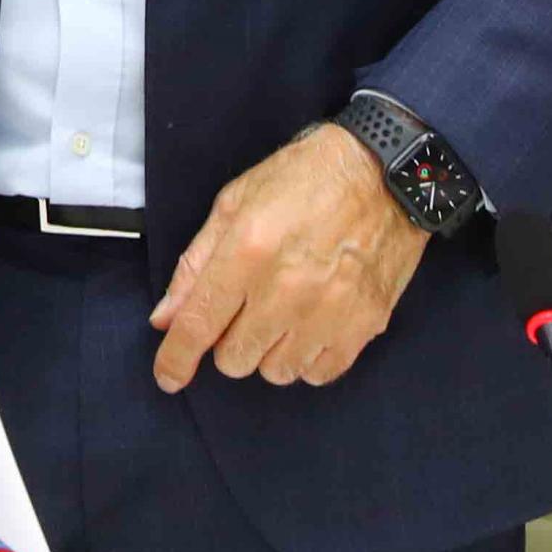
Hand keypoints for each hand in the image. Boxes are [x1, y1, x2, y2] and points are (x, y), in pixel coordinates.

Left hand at [148, 123, 428, 393]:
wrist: (385, 174)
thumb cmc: (304, 179)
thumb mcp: (236, 202)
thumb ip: (196, 264)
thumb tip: (166, 318)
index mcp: (248, 251)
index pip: (199, 324)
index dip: (175, 359)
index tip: (168, 377)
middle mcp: (286, 290)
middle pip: (235, 359)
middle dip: (228, 341)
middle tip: (245, 310)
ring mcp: (329, 312)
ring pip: (276, 372)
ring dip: (269, 351)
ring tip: (282, 313)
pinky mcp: (365, 326)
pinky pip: (318, 373)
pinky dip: (307, 357)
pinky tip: (310, 326)